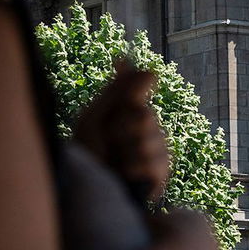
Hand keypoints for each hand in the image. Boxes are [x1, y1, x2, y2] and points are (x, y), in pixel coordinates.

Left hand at [74, 61, 170, 203]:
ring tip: (114, 162)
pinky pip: (154, 162)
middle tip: (107, 141)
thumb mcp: (95, 119)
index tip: (121, 71)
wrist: (90, 189)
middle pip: (144, 115)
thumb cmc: (88, 154)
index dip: (134, 82)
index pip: (138, 84)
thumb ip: (116, 92)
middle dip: (120, 129)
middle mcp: (145, 124)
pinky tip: (125, 174)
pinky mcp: (160, 171)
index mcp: (127, 108)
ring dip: (125, 152)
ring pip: (149, 140)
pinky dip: (134, 168)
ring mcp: (156, 147)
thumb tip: (131, 59)